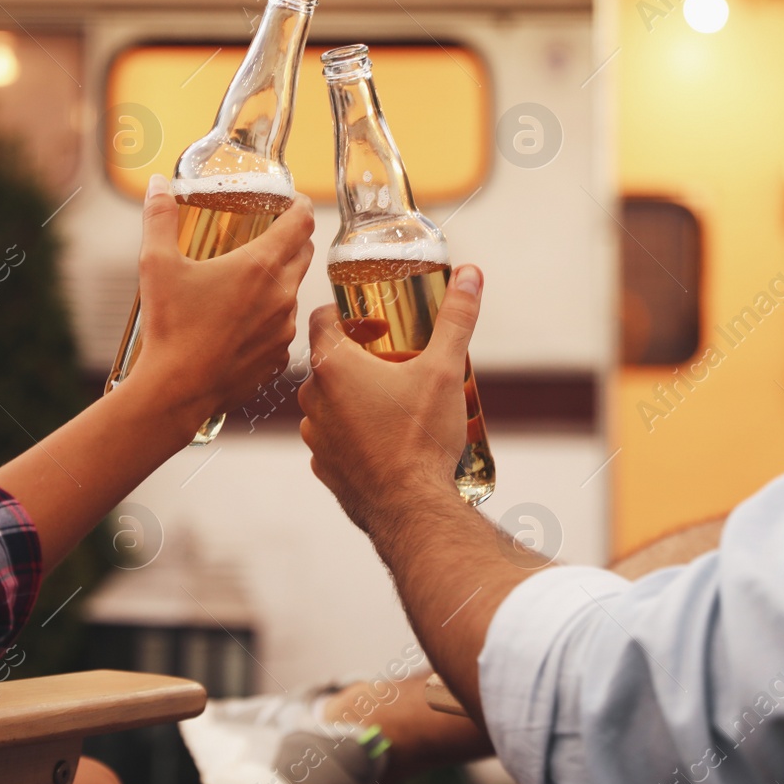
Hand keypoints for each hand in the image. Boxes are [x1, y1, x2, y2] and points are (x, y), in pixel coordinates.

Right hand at [130, 175, 313, 429]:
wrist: (176, 392)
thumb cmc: (169, 327)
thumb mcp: (157, 264)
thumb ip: (159, 218)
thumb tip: (157, 184)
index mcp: (260, 266)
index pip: (301, 222)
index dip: (299, 205)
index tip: (291, 200)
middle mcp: (282, 295)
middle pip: (304, 254)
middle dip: (291, 240)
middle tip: (268, 234)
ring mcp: (285, 330)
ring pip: (292, 293)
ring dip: (276, 283)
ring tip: (244, 285)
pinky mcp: (278, 359)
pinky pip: (281, 330)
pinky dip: (268, 321)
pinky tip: (239, 324)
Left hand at [298, 266, 482, 534]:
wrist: (411, 509)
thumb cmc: (421, 437)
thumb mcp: (445, 370)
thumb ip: (456, 318)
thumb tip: (471, 274)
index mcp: (333, 366)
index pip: (321, 319)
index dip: (344, 313)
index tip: (372, 320)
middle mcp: (312, 399)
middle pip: (325, 362)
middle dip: (354, 356)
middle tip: (391, 358)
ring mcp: (315, 437)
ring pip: (326, 403)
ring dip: (350, 397)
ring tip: (389, 400)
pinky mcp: (324, 468)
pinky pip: (332, 439)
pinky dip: (351, 433)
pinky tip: (381, 437)